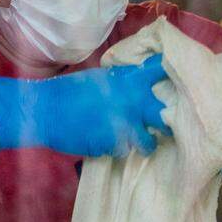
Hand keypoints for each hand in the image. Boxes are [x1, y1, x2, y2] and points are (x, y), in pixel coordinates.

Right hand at [0, 55, 169, 156]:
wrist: (45, 111)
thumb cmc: (67, 91)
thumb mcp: (99, 79)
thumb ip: (121, 82)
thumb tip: (138, 87)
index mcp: (127, 80)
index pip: (158, 70)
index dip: (168, 74)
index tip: (176, 79)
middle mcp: (131, 102)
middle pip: (165, 114)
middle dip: (168, 120)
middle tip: (166, 124)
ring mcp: (124, 126)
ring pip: (148, 141)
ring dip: (145, 143)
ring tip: (141, 143)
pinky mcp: (112, 145)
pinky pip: (126, 151)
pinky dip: (121, 150)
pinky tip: (111, 145)